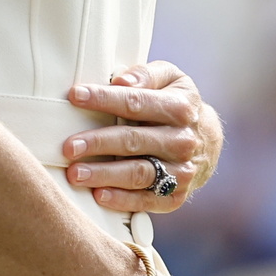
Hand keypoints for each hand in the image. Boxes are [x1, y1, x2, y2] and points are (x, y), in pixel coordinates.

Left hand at [64, 62, 222, 213]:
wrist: (206, 141)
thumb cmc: (175, 103)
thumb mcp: (169, 78)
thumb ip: (145, 75)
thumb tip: (121, 81)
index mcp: (180, 107)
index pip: (136, 102)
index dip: (104, 98)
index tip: (75, 96)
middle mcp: (183, 141)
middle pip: (135, 140)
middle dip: (99, 143)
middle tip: (69, 146)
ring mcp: (181, 171)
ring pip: (139, 173)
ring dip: (105, 174)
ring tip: (75, 174)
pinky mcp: (175, 196)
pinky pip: (147, 200)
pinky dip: (122, 200)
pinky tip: (99, 196)